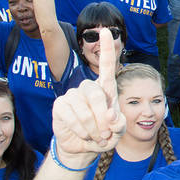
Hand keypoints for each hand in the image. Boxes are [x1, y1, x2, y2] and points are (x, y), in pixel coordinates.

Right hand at [51, 30, 125, 167]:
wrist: (83, 148)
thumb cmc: (104, 135)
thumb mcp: (117, 132)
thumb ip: (119, 124)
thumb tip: (110, 116)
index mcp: (105, 89)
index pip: (106, 66)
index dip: (106, 48)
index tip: (106, 31)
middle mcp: (88, 88)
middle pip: (96, 94)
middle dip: (103, 117)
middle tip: (106, 134)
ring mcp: (72, 95)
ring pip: (84, 108)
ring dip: (93, 128)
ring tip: (97, 137)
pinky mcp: (60, 105)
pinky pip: (71, 115)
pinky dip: (81, 130)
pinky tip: (84, 135)